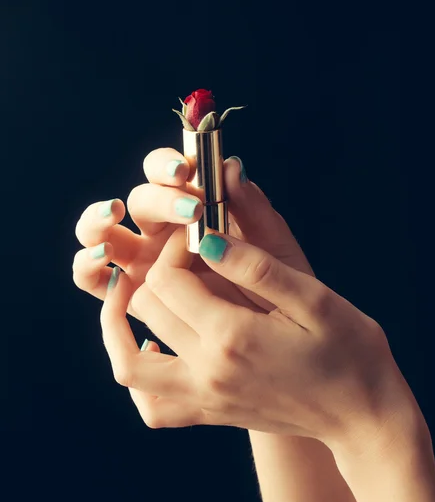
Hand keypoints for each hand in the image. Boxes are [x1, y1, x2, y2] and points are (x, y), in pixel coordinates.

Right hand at [73, 149, 311, 321]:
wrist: (280, 335)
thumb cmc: (277, 284)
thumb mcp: (272, 246)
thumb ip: (253, 208)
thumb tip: (231, 166)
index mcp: (193, 210)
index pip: (167, 172)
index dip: (167, 165)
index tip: (186, 171)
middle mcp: (162, 231)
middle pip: (139, 200)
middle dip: (157, 199)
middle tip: (188, 210)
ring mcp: (141, 261)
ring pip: (102, 233)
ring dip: (97, 222)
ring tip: (112, 218)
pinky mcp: (126, 293)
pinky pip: (93, 278)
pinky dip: (87, 266)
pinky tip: (104, 262)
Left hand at [101, 225, 419, 451]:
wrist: (363, 415)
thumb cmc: (349, 351)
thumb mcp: (313, 299)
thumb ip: (255, 267)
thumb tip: (205, 236)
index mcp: (232, 336)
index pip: (168, 278)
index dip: (177, 248)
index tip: (201, 234)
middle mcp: (207, 371)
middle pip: (146, 309)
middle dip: (157, 271)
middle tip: (185, 255)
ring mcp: (205, 399)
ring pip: (129, 364)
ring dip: (121, 325)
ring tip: (137, 293)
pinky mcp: (210, 414)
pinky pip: (152, 405)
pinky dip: (142, 374)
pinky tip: (156, 347)